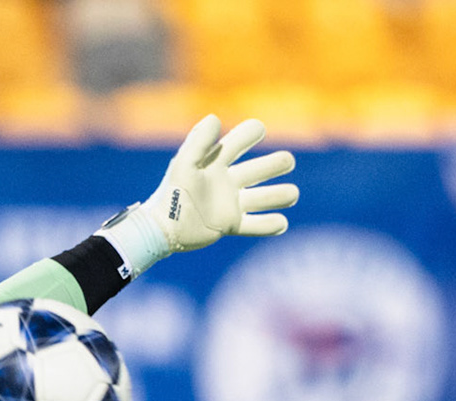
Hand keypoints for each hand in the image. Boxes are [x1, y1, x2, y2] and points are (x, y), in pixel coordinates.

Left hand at [98, 116, 297, 274]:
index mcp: (215, 163)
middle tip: (288, 161)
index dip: (250, 133)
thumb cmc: (171, 192)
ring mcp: (230, 204)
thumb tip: (216, 118)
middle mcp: (226, 181)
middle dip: (275, 164)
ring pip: (262, 198)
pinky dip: (269, 225)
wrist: (162, 228)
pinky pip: (254, 225)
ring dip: (279, 195)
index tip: (259, 128)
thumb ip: (198, 141)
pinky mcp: (229, 225)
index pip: (238, 143)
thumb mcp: (184, 164)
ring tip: (292, 194)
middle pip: (258, 170)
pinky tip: (282, 223)